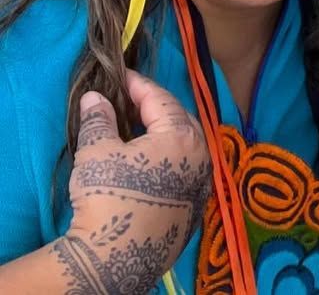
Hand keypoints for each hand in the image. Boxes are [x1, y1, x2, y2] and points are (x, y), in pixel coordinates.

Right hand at [53, 71, 210, 291]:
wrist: (111, 262)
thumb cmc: (107, 198)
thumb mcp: (96, 151)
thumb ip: (98, 119)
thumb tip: (94, 98)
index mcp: (182, 136)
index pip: (161, 99)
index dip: (139, 86)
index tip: (122, 78)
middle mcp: (201, 157)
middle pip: (179, 121)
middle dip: (156, 109)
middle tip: (131, 103)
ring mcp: (201, 187)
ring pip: (186, 149)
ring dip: (164, 137)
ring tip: (138, 133)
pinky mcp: (193, 212)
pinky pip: (185, 175)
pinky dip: (169, 163)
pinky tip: (149, 167)